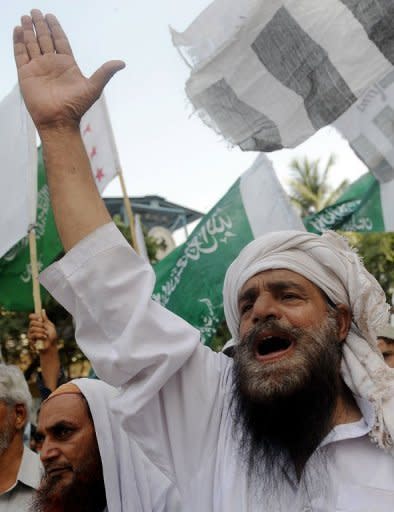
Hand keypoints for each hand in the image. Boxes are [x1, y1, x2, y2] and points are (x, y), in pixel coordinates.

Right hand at [13, 10, 124, 131]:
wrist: (58, 121)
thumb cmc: (76, 107)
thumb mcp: (93, 88)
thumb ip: (105, 73)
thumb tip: (122, 63)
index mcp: (67, 65)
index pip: (60, 41)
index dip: (55, 28)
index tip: (51, 16)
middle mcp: (52, 64)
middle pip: (45, 39)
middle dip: (40, 25)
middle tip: (36, 11)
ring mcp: (38, 68)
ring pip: (32, 44)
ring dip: (28, 30)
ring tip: (26, 16)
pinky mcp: (26, 74)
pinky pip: (20, 54)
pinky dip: (18, 42)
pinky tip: (17, 30)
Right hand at [28, 309, 57, 352]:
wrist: (51, 346)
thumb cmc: (52, 336)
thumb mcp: (50, 326)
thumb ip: (45, 319)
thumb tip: (42, 310)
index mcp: (37, 323)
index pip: (31, 316)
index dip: (35, 316)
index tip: (40, 319)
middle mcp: (32, 327)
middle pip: (31, 322)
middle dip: (39, 325)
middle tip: (45, 328)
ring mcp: (30, 333)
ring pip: (32, 328)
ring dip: (41, 331)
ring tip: (46, 334)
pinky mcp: (30, 340)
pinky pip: (33, 335)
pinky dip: (40, 335)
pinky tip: (44, 337)